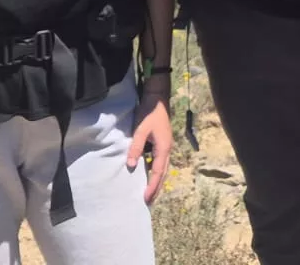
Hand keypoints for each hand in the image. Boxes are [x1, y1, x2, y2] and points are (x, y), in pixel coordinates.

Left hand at [128, 89, 172, 203]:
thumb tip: (131, 165)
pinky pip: (160, 162)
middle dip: (156, 188)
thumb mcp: (140, 130)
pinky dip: (155, 172)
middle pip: (163, 173)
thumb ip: (136, 147)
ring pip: (163, 169)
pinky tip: (149, 175)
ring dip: (157, 181)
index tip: (145, 198)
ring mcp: (166, 146)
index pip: (158, 172)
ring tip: (149, 193)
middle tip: (148, 202)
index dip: (152, 186)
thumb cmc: (149, 113)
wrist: (157, 98)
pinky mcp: (162, 143)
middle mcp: (167, 149)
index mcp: (163, 148)